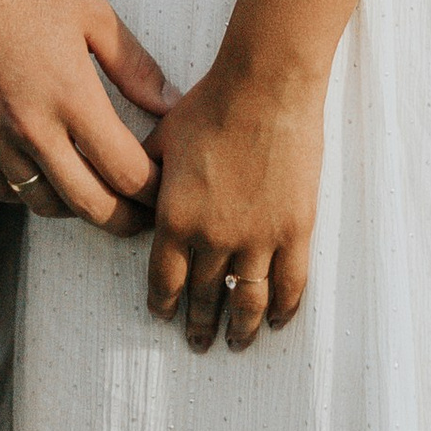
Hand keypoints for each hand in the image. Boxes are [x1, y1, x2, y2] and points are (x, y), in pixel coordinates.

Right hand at [0, 0, 168, 230]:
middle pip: (91, 205)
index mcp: (72, 95)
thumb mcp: (93, 14)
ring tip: (100, 200)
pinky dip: (30, 196)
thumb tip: (169, 106)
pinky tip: (48, 180)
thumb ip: (135, 65)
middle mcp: (32, 127)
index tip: (167, 190)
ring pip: (46, 205)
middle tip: (144, 220)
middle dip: (127, 221)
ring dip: (79, 210)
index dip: (154, 190)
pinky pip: (3, 192)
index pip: (126, 170)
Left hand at [145, 44, 326, 351]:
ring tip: (237, 343)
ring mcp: (258, 238)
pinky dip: (283, 308)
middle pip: (204, 295)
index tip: (164, 316)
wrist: (265, 86)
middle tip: (199, 342)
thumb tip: (135, 196)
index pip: (164, 279)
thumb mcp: (162, 140)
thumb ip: (146, 176)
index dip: (163, 303)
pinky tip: (277, 320)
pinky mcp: (295, 230)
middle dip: (199, 323)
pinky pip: (290, 283)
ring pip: (247, 300)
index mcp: (175, 219)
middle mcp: (214, 238)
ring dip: (240, 328)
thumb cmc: (211, 104)